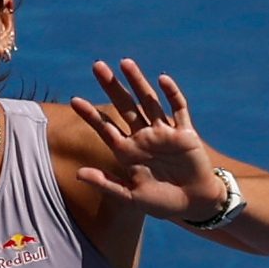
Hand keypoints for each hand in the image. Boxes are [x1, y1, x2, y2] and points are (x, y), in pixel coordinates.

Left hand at [69, 59, 229, 221]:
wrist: (194, 205)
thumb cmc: (162, 203)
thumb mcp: (131, 197)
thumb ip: (107, 185)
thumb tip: (78, 174)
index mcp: (128, 152)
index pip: (105, 128)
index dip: (91, 115)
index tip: (74, 100)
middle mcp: (143, 137)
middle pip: (124, 106)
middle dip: (112, 86)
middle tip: (97, 66)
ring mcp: (164, 133)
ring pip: (148, 101)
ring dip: (137, 82)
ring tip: (124, 62)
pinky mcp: (185, 133)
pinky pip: (178, 109)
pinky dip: (171, 94)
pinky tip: (162, 79)